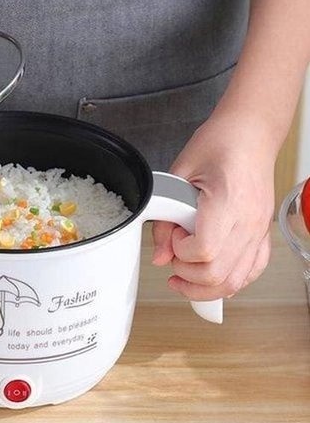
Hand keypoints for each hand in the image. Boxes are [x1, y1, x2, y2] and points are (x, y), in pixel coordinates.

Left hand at [152, 114, 274, 300]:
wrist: (251, 134)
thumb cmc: (219, 144)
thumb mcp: (179, 173)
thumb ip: (165, 218)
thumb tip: (160, 256)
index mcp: (227, 202)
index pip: (205, 250)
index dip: (181, 252)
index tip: (172, 240)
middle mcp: (249, 222)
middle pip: (219, 274)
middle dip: (187, 276)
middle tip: (172, 261)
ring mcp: (259, 231)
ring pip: (235, 281)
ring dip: (205, 288)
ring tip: (183, 278)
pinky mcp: (262, 234)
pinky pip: (251, 271)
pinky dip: (229, 281)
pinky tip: (210, 276)